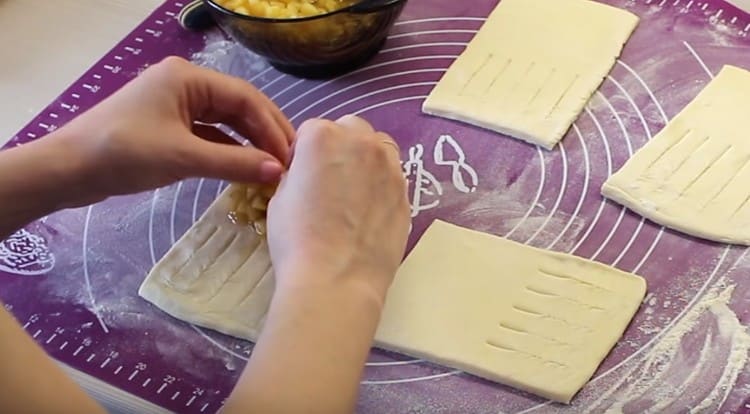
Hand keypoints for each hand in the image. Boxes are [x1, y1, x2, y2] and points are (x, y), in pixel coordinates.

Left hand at [46, 56, 293, 206]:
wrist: (68, 169)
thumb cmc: (124, 153)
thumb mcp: (183, 157)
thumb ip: (235, 163)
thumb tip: (278, 172)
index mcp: (188, 77)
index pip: (245, 97)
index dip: (272, 127)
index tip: (291, 157)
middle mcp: (186, 84)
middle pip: (238, 106)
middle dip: (265, 133)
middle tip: (290, 162)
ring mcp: (176, 105)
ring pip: (225, 121)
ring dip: (249, 143)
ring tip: (273, 167)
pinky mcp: (169, 126)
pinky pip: (210, 134)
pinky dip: (228, 150)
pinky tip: (245, 167)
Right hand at [267, 115, 409, 301]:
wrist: (337, 278)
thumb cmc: (297, 238)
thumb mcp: (279, 198)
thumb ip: (297, 174)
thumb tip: (306, 175)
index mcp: (322, 137)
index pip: (311, 130)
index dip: (303, 153)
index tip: (299, 175)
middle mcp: (361, 143)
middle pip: (351, 130)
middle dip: (339, 146)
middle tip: (328, 179)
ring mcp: (389, 167)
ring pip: (379, 148)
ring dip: (365, 159)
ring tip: (353, 192)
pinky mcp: (406, 193)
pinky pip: (393, 177)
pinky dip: (381, 184)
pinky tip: (369, 211)